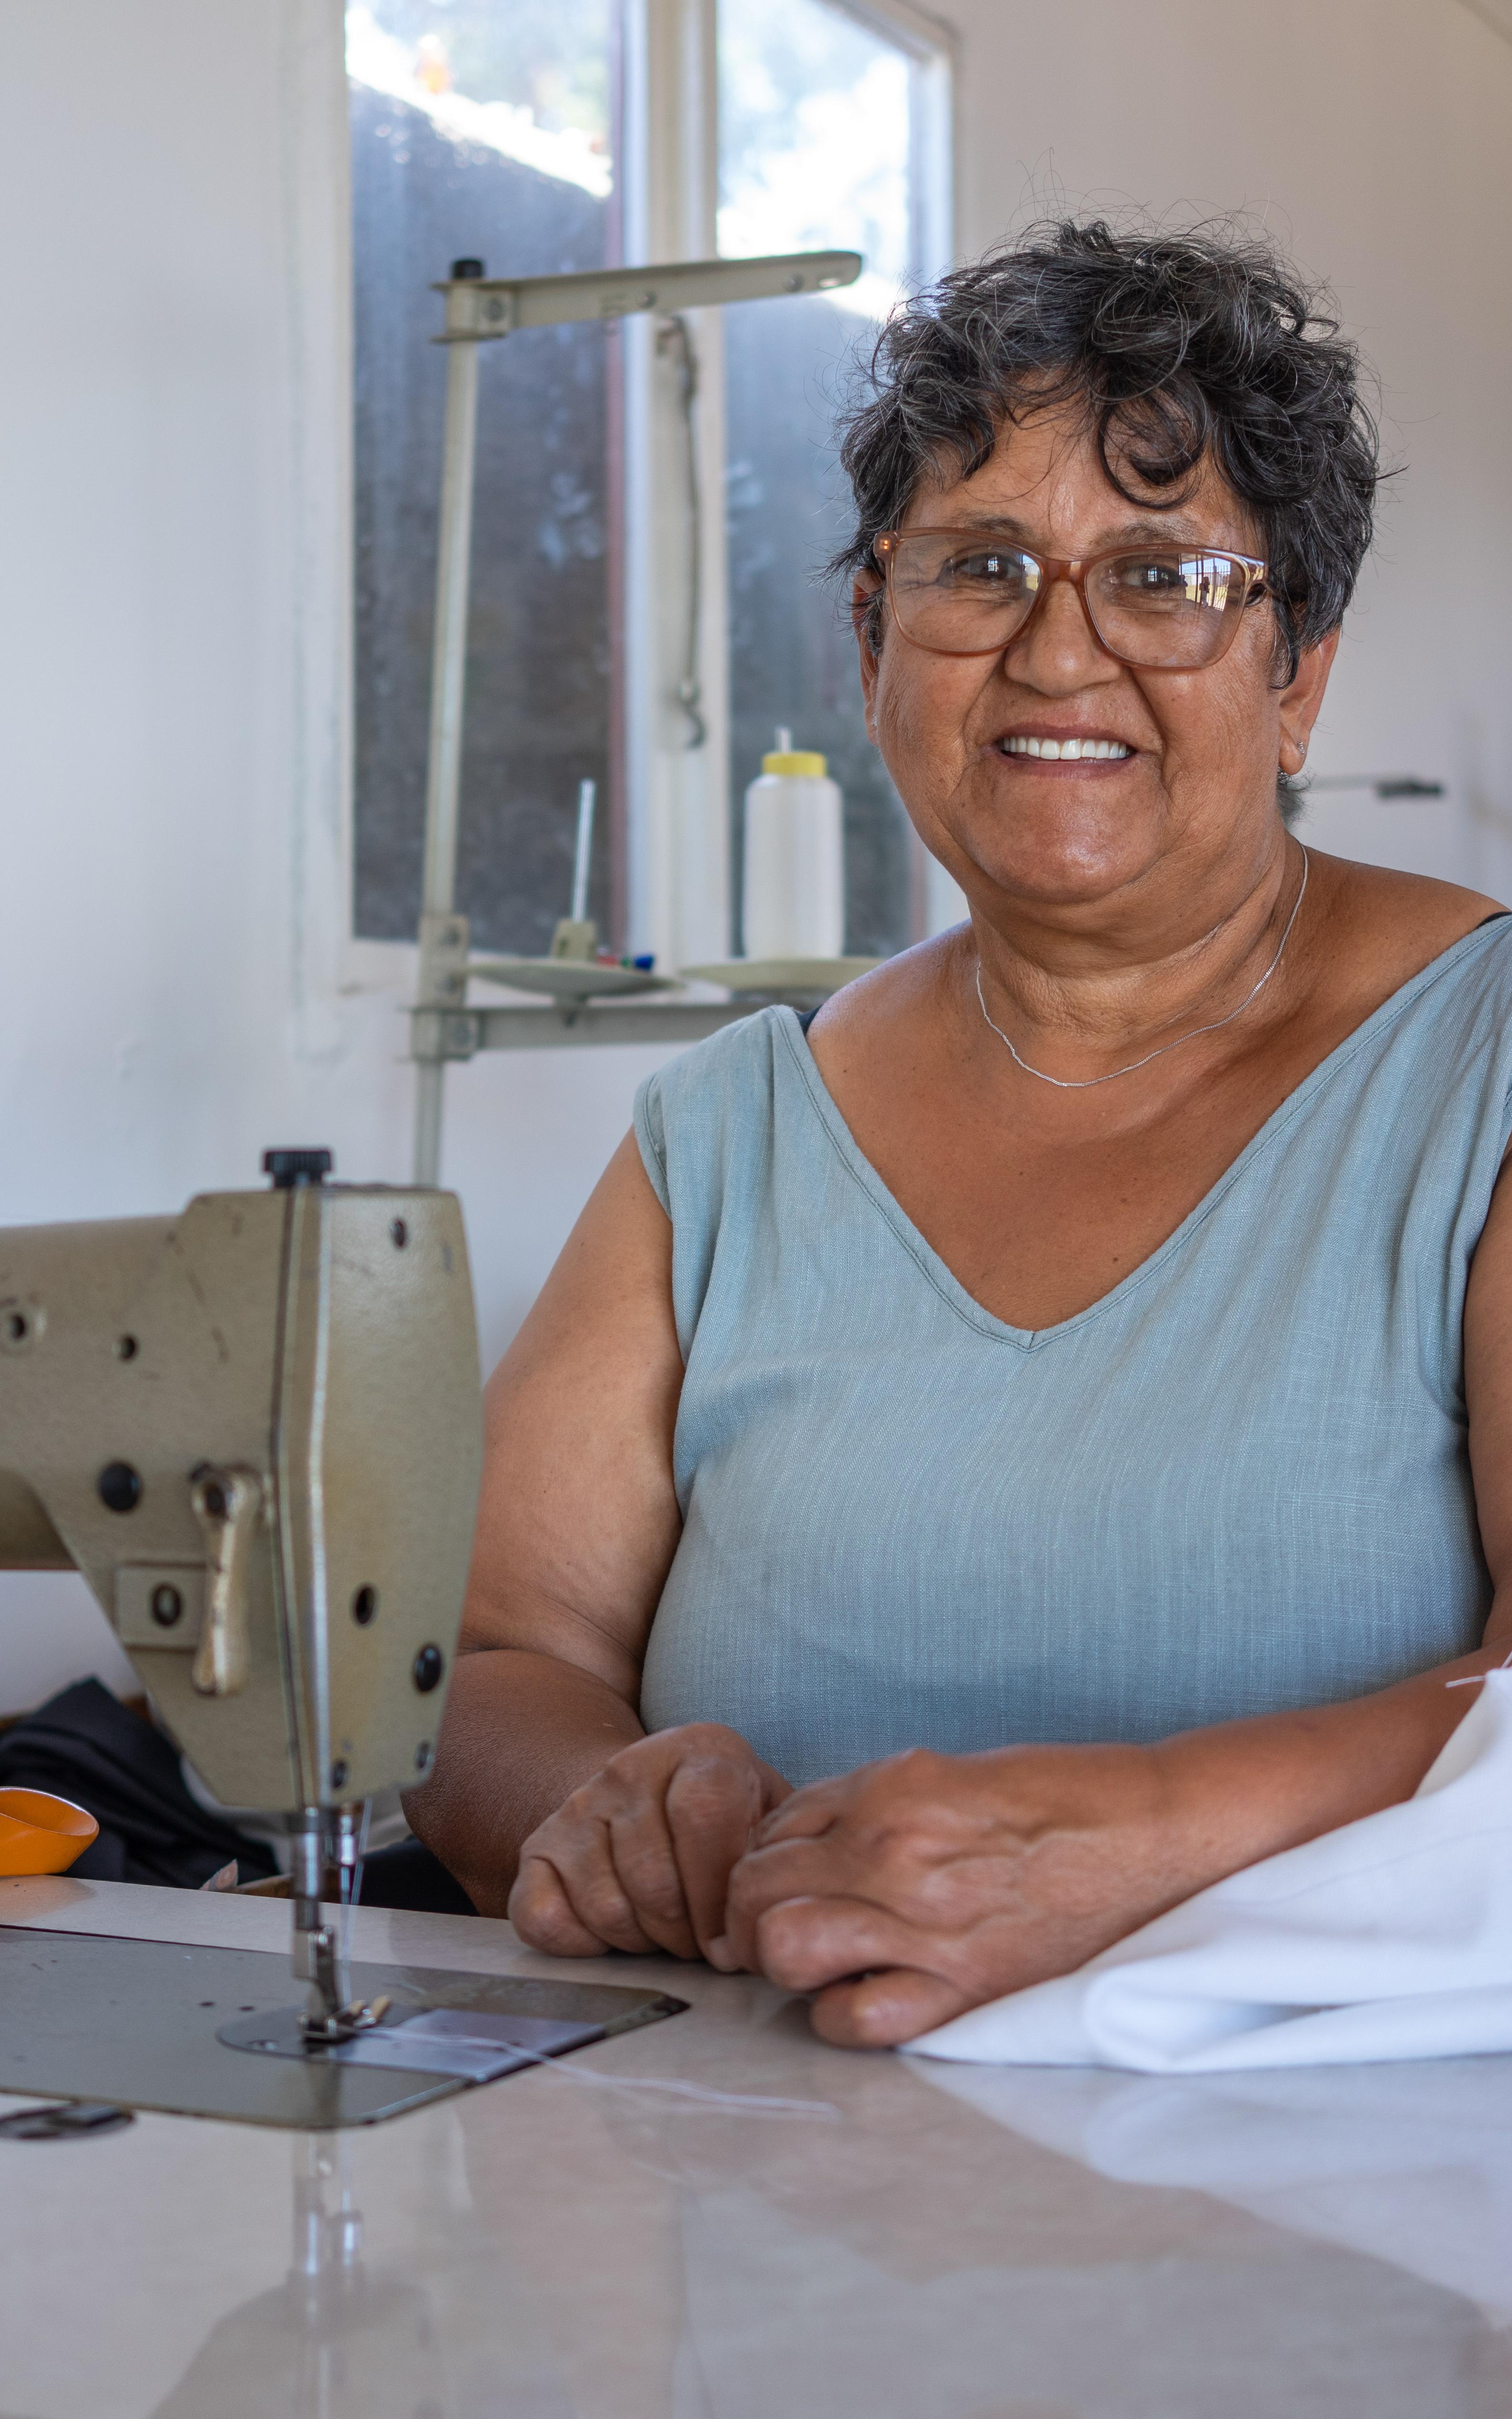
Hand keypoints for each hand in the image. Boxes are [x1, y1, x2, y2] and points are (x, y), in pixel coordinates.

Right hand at [509, 1722, 790, 1964]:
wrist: (649, 1798)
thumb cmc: (726, 1824)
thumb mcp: (766, 1821)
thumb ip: (773, 1858)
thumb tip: (760, 1919)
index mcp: (701, 1751)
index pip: (706, 1817)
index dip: (719, 1897)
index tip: (728, 1943)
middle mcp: (630, 1767)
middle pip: (656, 1879)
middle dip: (685, 1935)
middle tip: (697, 1941)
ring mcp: (577, 1805)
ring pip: (606, 1908)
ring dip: (641, 1942)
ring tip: (663, 1929)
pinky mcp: (536, 1847)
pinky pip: (547, 1920)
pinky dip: (582, 1946)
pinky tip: (614, 1930)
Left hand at [723, 1741, 1185, 2045]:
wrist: (1157, 1835)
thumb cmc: (1059, 1796)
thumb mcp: (948, 1771)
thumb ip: (870, 1803)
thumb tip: (804, 1839)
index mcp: (891, 1793)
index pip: (773, 1829)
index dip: (764, 1856)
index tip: (779, 1876)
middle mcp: (895, 1856)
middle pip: (756, 1893)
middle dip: (751, 1910)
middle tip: (774, 1923)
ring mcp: (927, 1928)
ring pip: (786, 1952)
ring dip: (787, 1959)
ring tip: (816, 1959)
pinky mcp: (965, 1990)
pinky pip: (856, 2020)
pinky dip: (842, 2014)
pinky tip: (863, 1995)